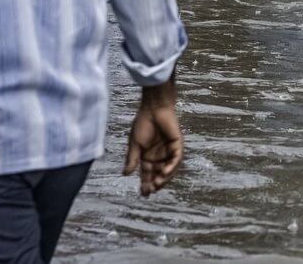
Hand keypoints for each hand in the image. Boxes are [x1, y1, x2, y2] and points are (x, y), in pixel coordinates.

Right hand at [123, 80, 181, 196]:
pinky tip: (165, 172)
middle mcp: (159, 155)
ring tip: (157, 184)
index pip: (147, 174)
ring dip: (164, 177)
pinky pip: (176, 158)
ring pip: (168, 168)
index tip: (143, 194)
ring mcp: (169, 150)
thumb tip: (125, 174)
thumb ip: (132, 159)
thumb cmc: (142, 124)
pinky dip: (171, 166)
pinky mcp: (177, 144)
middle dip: (155, 183)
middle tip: (151, 191)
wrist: (153, 109)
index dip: (145, 184)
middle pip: (158, 174)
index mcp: (147, 156)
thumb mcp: (135, 144)